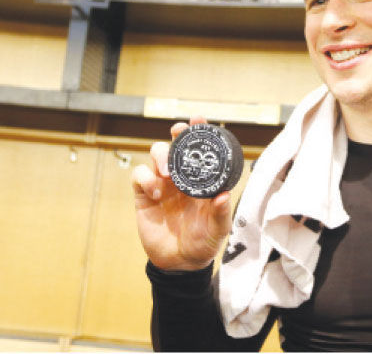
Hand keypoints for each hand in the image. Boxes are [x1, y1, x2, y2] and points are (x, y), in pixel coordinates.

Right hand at [132, 115, 232, 270]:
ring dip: (161, 157)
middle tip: (179, 133)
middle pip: (176, 144)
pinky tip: (155, 193)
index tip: (198, 119)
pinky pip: (139, 176)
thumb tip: (224, 196)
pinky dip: (145, 179)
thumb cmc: (204, 242)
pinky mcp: (144, 196)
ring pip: (156, 154)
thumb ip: (220, 213)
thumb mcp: (218, 230)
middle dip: (177, 134)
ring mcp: (162, 184)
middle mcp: (182, 177)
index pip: (200, 150)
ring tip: (167, 174)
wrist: (180, 262)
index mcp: (202, 179)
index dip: (198, 132)